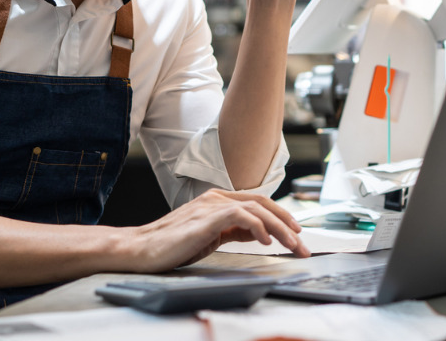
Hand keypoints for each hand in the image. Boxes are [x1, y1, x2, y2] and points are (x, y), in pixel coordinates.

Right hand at [125, 189, 309, 271]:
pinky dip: (257, 227)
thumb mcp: (211, 235)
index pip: (258, 202)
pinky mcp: (206, 218)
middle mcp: (216, 198)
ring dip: (280, 229)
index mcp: (217, 200)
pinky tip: (266, 240)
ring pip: (257, 210)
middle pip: (263, 204)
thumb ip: (233, 230)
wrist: (142, 248)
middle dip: (288, 224)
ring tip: (292, 245)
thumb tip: (258, 233)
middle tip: (302, 244)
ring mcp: (211, 205)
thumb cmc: (173, 244)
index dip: (281, 216)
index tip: (296, 233)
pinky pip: (240, 216)